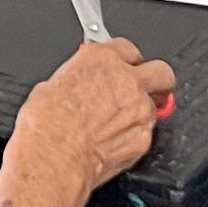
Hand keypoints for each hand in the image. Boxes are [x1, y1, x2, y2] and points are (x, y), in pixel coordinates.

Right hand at [3, 38, 177, 204]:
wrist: (54, 158)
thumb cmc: (46, 125)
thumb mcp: (52, 85)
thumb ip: (78, 78)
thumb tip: (79, 83)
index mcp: (102, 59)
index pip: (127, 48)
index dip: (123, 59)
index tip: (119, 66)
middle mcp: (127, 80)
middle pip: (161, 71)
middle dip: (153, 78)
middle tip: (141, 87)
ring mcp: (140, 110)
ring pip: (156, 105)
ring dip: (142, 110)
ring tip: (118, 122)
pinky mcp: (144, 138)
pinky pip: (147, 132)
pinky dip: (134, 135)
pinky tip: (114, 141)